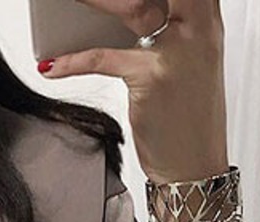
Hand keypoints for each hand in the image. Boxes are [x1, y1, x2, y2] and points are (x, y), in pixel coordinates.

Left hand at [38, 0, 229, 184]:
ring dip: (93, 2)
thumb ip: (172, 25)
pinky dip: (72, 62)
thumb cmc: (189, 118)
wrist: (194, 168)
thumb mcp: (191, 60)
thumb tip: (135, 11)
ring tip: (69, 4)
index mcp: (208, 18)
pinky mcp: (151, 78)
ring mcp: (177, 50)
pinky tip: (51, 65)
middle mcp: (199, 26)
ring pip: (130, 7)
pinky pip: (103, 59)